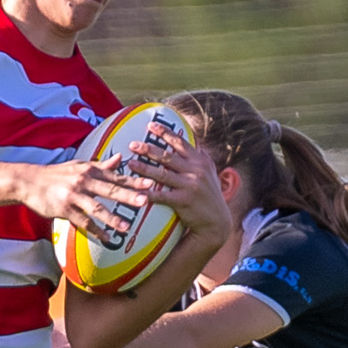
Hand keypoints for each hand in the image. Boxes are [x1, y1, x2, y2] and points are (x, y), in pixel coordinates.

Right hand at [18, 155, 150, 243]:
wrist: (29, 181)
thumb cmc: (57, 174)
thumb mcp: (79, 165)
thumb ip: (101, 165)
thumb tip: (121, 158)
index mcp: (89, 171)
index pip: (116, 176)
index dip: (133, 180)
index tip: (150, 183)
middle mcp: (83, 182)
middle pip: (109, 190)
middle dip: (128, 196)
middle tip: (146, 201)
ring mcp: (73, 196)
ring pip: (96, 208)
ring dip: (113, 218)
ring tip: (127, 228)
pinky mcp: (64, 210)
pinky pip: (83, 222)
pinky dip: (95, 231)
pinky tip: (107, 238)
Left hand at [129, 128, 230, 246]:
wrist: (217, 222)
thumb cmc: (210, 196)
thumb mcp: (211, 174)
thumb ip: (202, 159)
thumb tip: (196, 143)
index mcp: (201, 161)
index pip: (181, 143)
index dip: (165, 133)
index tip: (150, 125)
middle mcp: (197, 170)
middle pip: (168, 156)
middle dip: (148, 149)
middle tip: (132, 145)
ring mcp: (191, 185)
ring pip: (163, 174)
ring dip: (145, 168)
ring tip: (130, 164)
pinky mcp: (184, 201)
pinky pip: (162, 195)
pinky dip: (149, 192)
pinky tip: (137, 190)